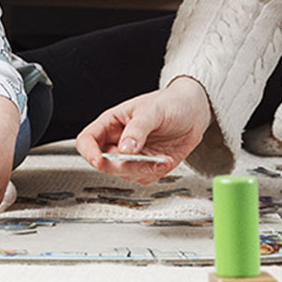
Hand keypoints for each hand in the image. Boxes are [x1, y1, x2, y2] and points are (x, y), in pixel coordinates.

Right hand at [75, 76, 212, 183]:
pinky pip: (143, 178)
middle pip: (104, 163)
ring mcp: (132, 156)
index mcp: (112, 123)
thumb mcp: (153, 110)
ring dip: (143, 169)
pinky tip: (166, 160)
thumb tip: (125, 148)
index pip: (87, 140)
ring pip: (124, 174)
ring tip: (162, 157)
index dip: (88, 152)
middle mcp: (118, 141)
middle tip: (142, 158)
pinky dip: (155, 172)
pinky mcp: (146, 166)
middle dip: (123, 164)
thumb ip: (138, 129)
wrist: (194, 112)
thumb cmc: (170, 103)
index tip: (99, 161)